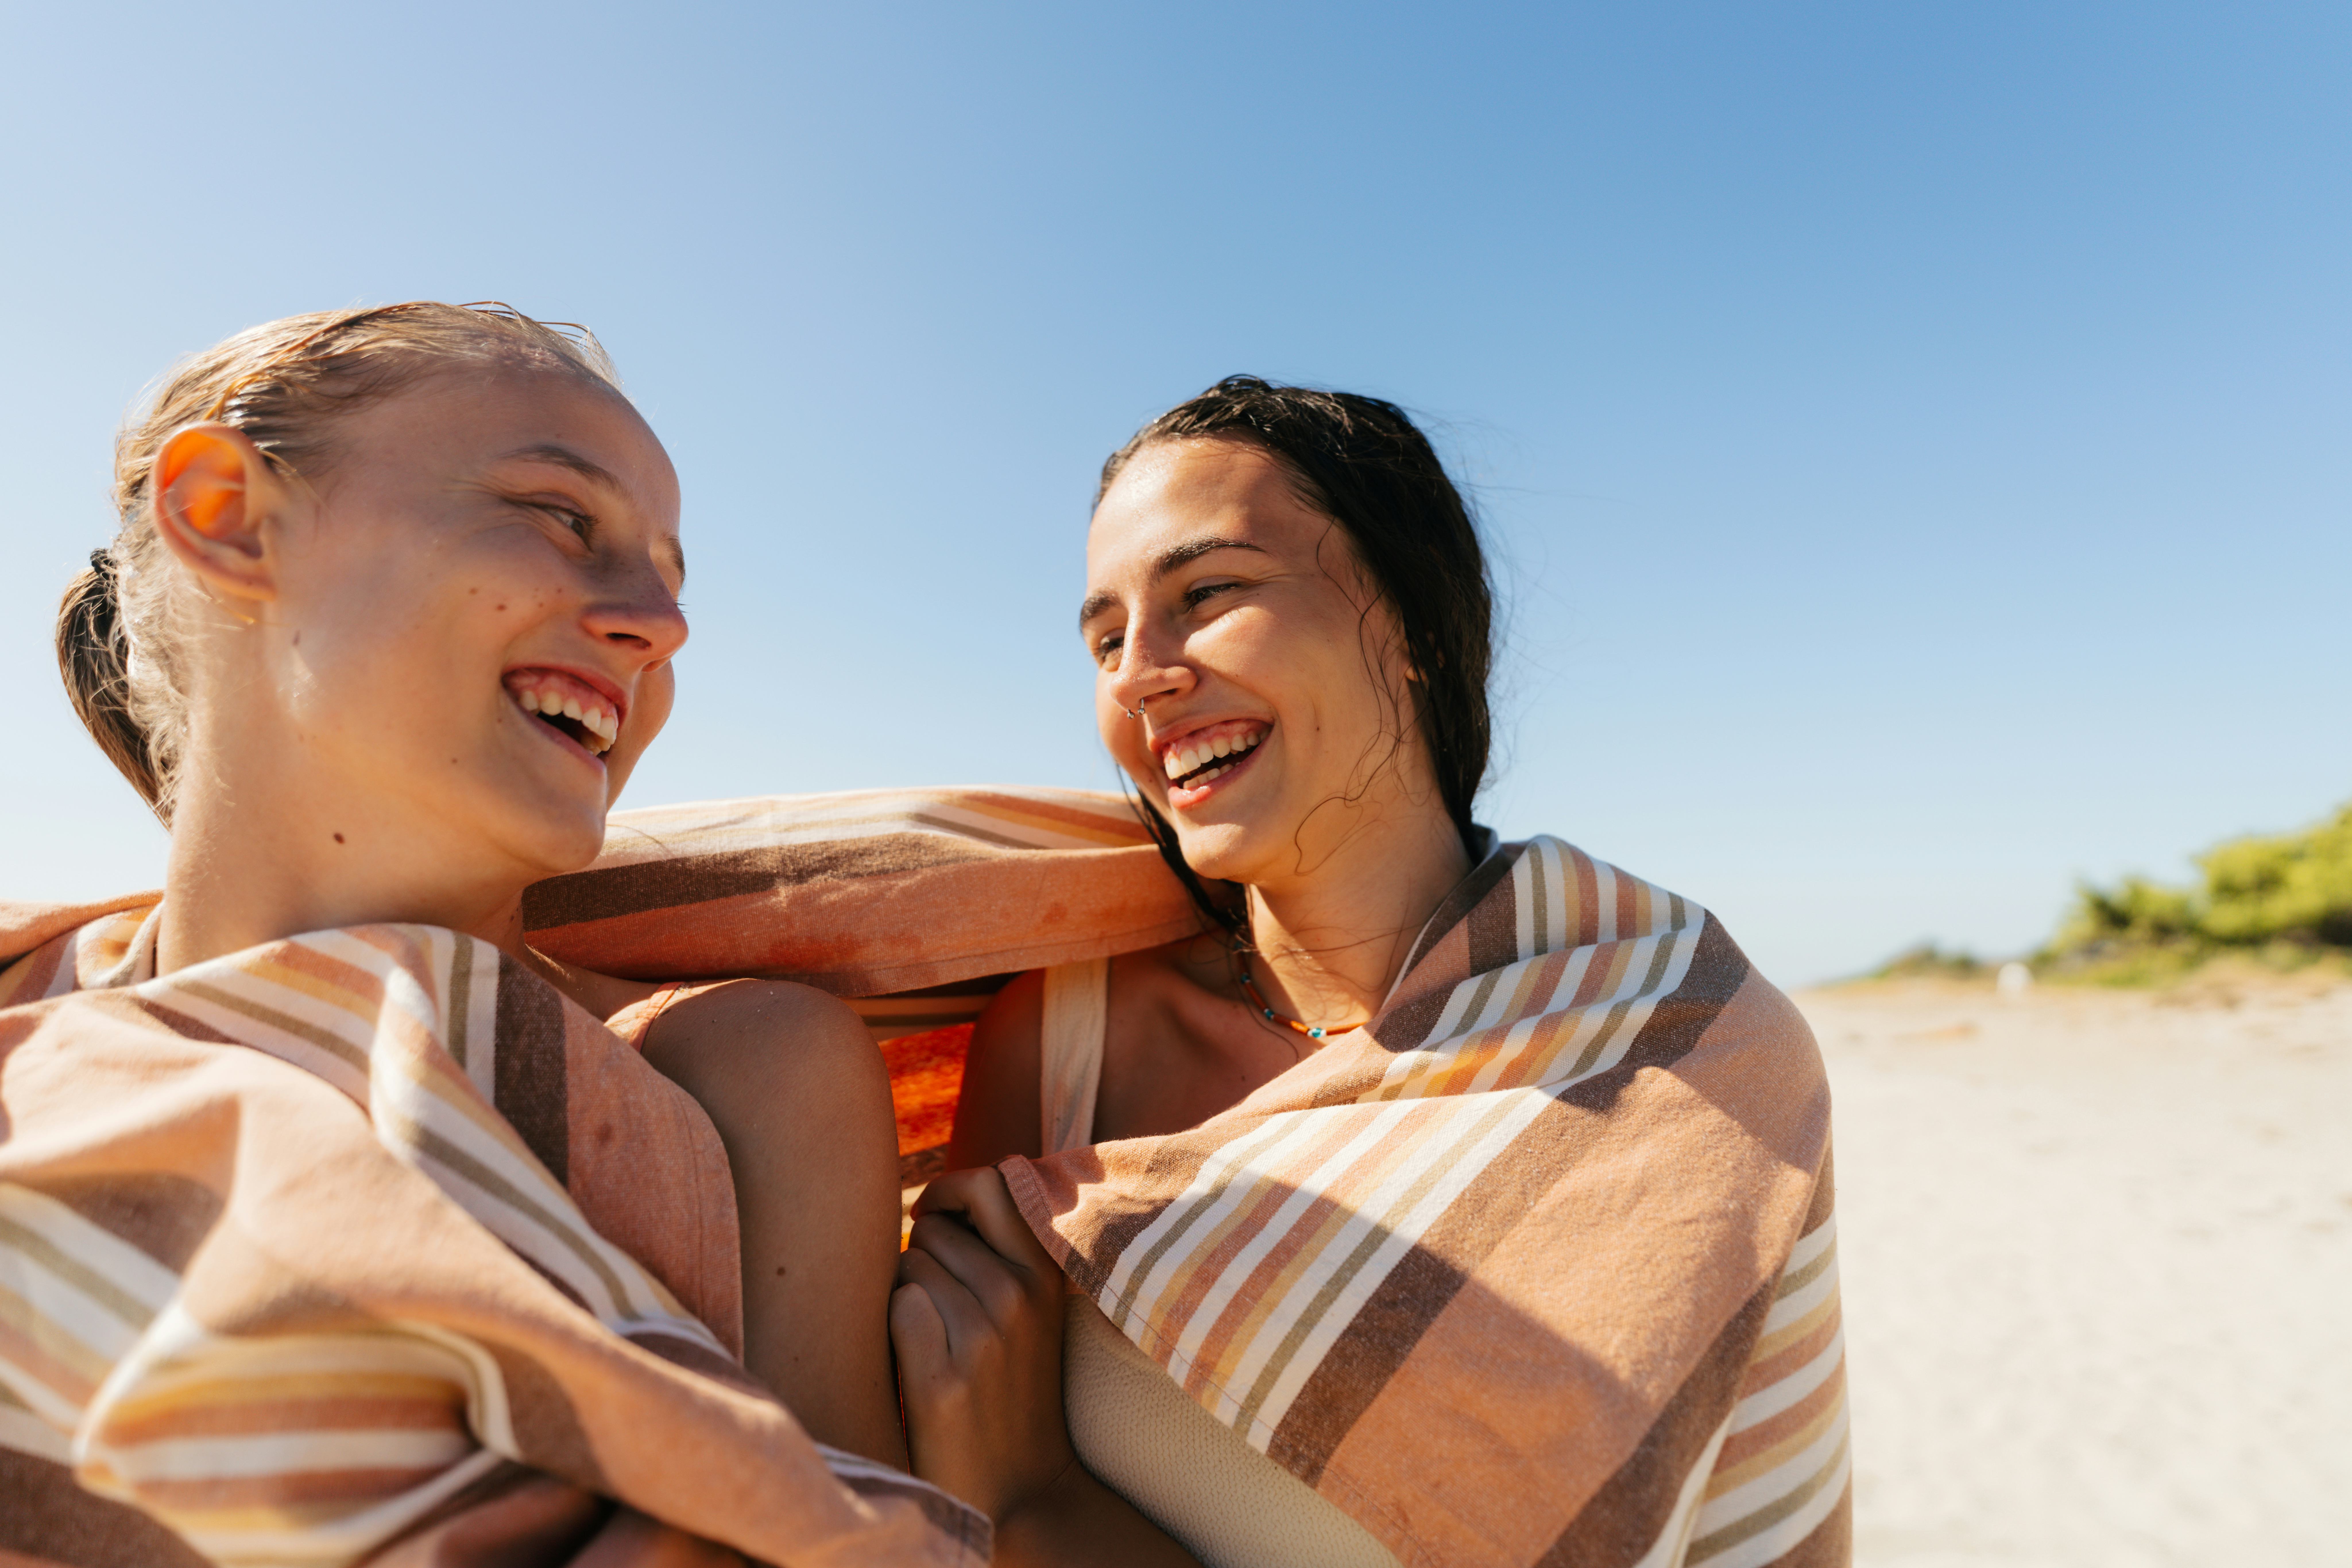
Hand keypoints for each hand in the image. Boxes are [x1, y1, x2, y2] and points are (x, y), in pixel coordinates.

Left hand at [890, 1167, 1075, 1521]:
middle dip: (920, 1249)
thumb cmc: (1010, 1386)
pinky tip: (914, 1356)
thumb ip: (999, 1252)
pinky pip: (897, 1306)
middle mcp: (1018, 1295)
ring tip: (929, 1333)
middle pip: (933, 1226)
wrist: (1019, 1486)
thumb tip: (936, 1202)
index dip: (952, 1191)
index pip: (993, 1180)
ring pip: (909, 1264)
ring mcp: (982, 1336)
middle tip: (934, 1295)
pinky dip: (894, 1325)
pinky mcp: (942, 1377)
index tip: (938, 1217)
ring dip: (904, 1289)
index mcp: (1045, 1273)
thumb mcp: (1029, 1310)